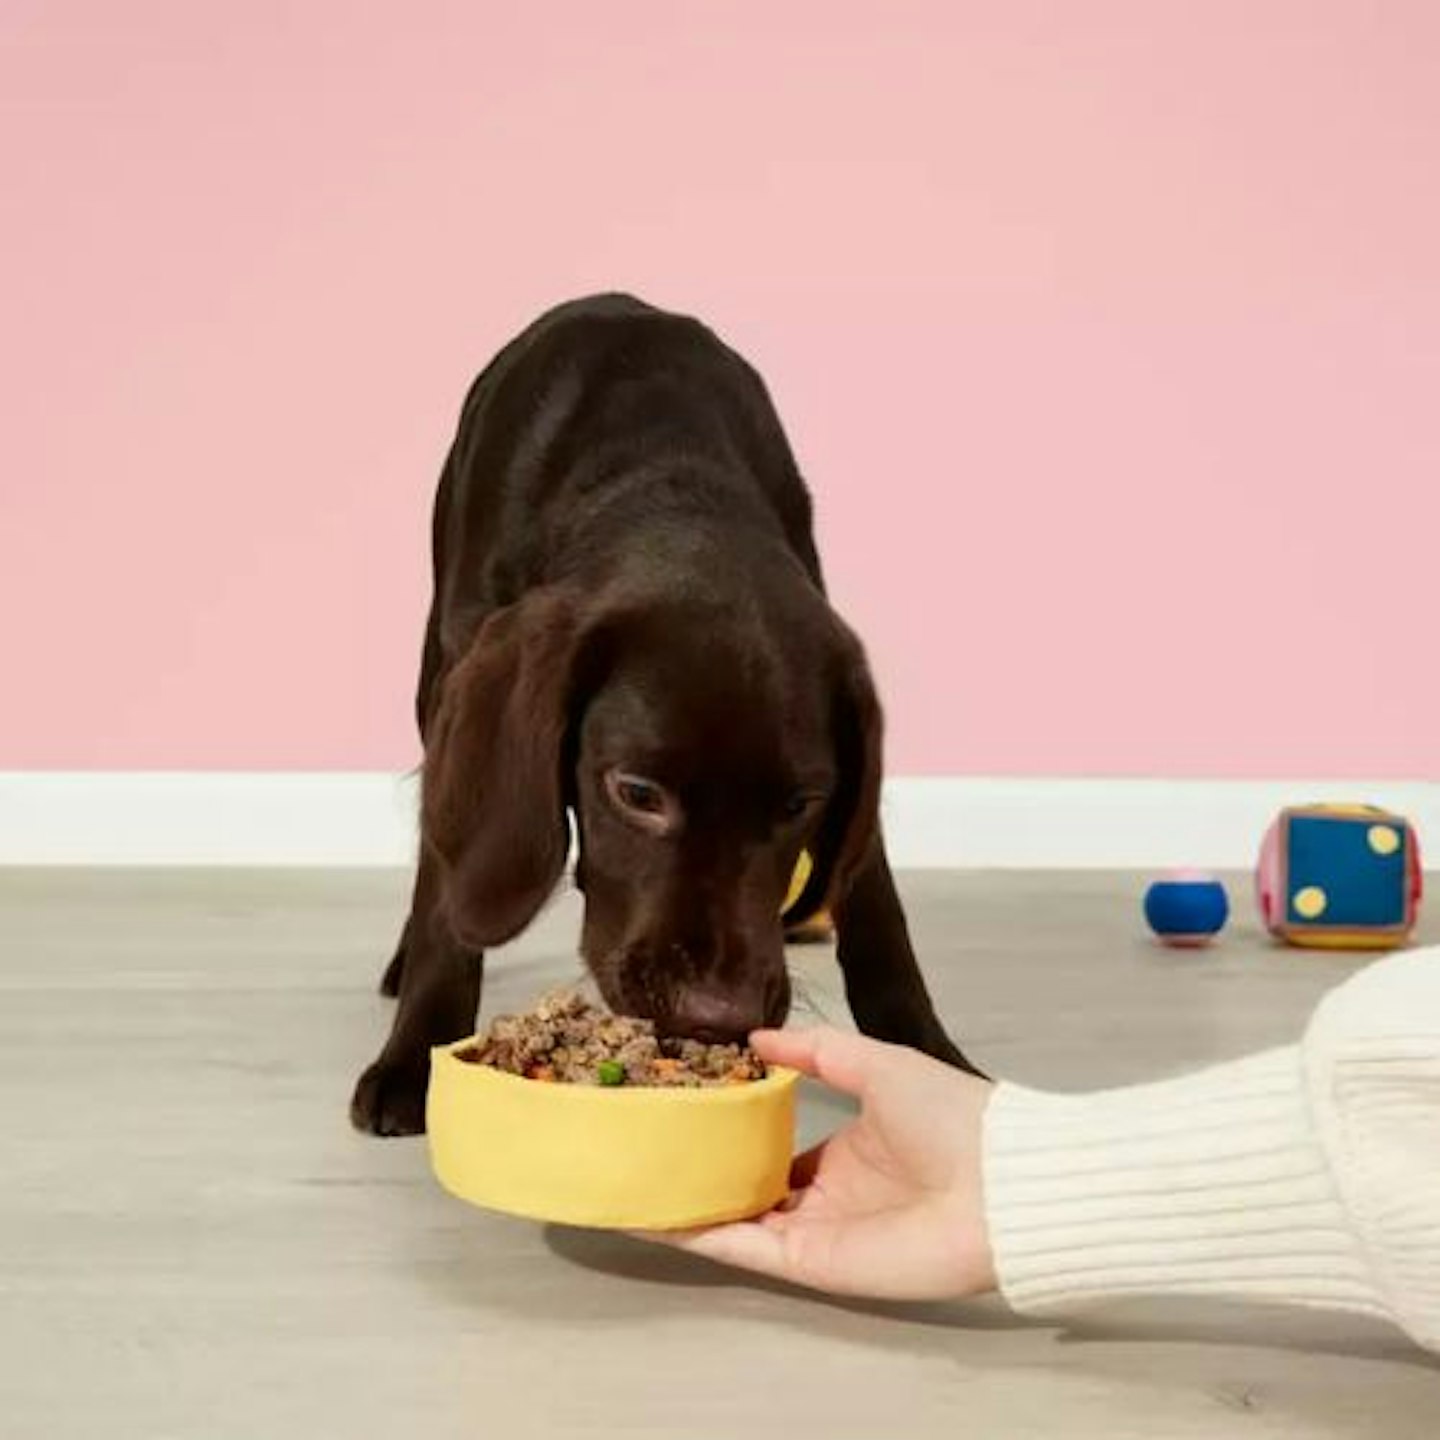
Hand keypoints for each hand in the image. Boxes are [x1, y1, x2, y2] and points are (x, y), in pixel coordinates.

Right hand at [637, 1027, 996, 1300]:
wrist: (997, 1181)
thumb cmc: (946, 1114)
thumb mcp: (875, 1062)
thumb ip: (817, 1050)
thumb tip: (756, 1037)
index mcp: (844, 1149)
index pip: (773, 1146)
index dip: (730, 1129)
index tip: (683, 1103)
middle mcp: (823, 1192)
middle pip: (747, 1186)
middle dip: (699, 1169)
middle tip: (642, 1141)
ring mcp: (813, 1230)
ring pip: (733, 1219)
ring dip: (683, 1203)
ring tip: (626, 1178)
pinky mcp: (809, 1261)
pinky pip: (741, 1247)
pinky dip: (695, 1235)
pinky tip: (650, 1215)